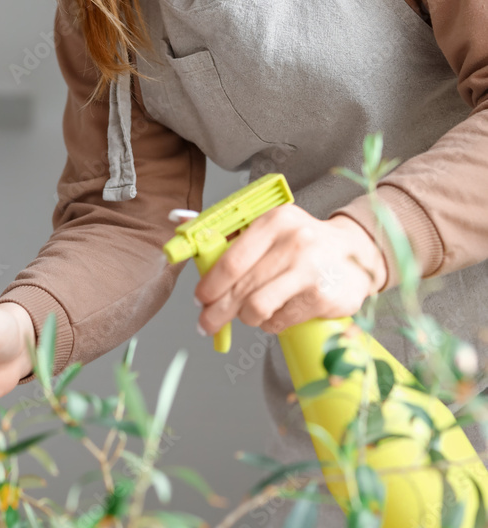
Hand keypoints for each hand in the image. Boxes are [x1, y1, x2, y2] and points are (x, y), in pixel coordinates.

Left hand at [194, 205, 386, 336]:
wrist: (356, 253)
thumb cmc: (304, 242)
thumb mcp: (273, 229)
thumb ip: (236, 239)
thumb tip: (190, 242)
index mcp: (275, 221)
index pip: (231, 260)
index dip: (210, 284)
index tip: (199, 298)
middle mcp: (293, 242)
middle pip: (241, 287)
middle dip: (217, 310)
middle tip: (206, 323)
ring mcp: (309, 270)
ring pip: (257, 308)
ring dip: (245, 318)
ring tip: (246, 316)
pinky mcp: (322, 297)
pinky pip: (280, 321)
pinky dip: (270, 324)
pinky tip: (275, 314)